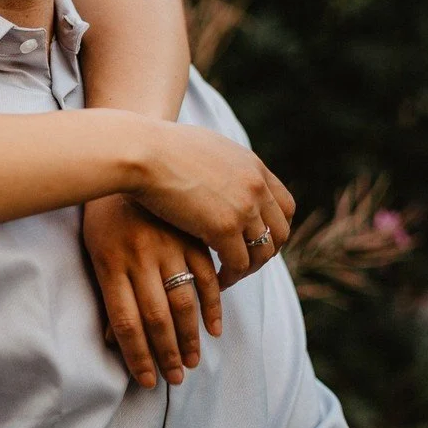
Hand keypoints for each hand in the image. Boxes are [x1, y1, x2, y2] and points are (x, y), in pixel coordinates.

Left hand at [82, 195, 221, 388]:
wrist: (130, 152)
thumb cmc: (104, 207)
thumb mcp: (95, 245)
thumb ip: (109, 289)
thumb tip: (111, 339)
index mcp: (109, 261)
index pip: (124, 322)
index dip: (136, 355)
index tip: (146, 381)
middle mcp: (139, 257)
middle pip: (155, 318)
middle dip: (166, 354)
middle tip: (176, 379)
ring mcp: (168, 245)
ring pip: (184, 302)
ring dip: (191, 338)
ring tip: (192, 362)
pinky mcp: (191, 235)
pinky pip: (208, 276)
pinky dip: (213, 306)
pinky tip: (213, 328)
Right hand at [127, 121, 294, 286]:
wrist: (142, 151)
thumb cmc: (158, 148)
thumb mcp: (204, 147)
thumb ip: (221, 164)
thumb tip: (218, 172)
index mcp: (252, 166)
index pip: (284, 206)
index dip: (275, 228)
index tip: (257, 240)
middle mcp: (255, 186)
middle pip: (280, 232)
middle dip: (265, 252)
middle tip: (244, 264)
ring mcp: (243, 207)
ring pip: (262, 252)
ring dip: (248, 268)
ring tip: (229, 276)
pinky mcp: (224, 227)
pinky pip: (238, 263)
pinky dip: (230, 276)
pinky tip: (215, 280)